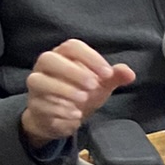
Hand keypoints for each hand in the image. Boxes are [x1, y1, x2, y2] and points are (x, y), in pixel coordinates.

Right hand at [21, 39, 135, 145]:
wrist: (59, 118)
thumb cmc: (80, 93)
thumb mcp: (101, 85)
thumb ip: (114, 77)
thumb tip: (130, 73)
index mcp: (63, 56)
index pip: (72, 46)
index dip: (90, 57)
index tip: (108, 73)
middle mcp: (45, 67)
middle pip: (48, 59)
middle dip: (72, 71)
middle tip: (93, 86)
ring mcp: (37, 86)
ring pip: (38, 81)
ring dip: (63, 90)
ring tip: (84, 99)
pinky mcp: (34, 106)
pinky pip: (41, 105)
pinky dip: (59, 110)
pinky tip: (75, 115)